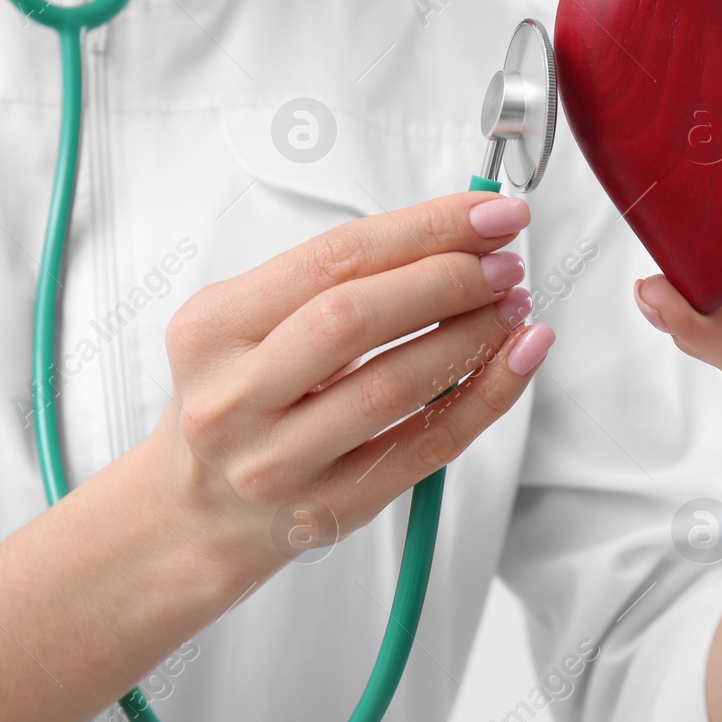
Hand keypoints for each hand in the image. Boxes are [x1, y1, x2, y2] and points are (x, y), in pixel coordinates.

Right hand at [146, 192, 554, 572]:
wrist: (203, 508)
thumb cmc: (245, 397)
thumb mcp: (252, 325)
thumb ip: (338, 279)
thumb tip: (460, 235)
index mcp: (212, 329)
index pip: (332, 258)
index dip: (424, 228)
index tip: (490, 213)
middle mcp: (234, 396)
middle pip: (355, 317)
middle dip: (448, 279)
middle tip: (505, 263)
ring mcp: (279, 460)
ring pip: (394, 385)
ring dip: (472, 336)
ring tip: (513, 307)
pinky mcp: (331, 508)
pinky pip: (428, 445)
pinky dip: (486, 396)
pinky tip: (518, 359)